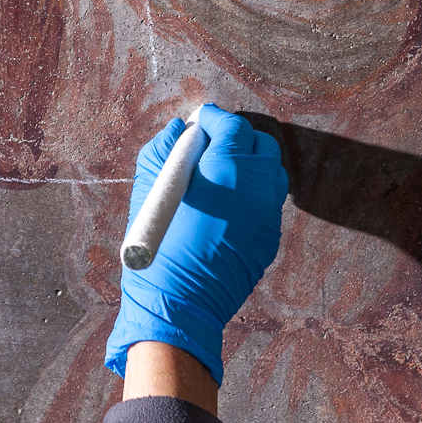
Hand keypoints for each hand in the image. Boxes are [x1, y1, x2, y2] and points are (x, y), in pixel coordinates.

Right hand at [106, 104, 288, 387]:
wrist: (180, 303)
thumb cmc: (158, 244)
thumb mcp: (150, 188)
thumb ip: (164, 149)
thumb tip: (179, 130)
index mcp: (228, 168)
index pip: (232, 126)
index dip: (213, 119)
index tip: (198, 122)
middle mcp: (258, 186)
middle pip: (260, 144)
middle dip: (236, 138)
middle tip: (209, 145)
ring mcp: (268, 214)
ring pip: (271, 172)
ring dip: (249, 164)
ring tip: (221, 172)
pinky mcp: (270, 237)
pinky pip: (268, 201)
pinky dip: (253, 192)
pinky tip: (229, 202)